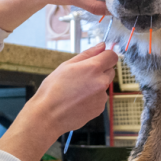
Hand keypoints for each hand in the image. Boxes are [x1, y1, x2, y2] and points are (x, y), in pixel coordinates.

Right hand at [0, 43, 116, 160]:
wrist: (48, 115)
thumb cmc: (53, 90)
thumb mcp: (66, 66)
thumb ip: (87, 54)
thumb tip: (101, 46)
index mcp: (93, 68)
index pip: (112, 56)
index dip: (105, 56)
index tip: (99, 58)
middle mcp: (101, 82)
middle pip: (110, 70)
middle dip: (100, 71)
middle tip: (82, 76)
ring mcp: (102, 97)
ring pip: (104, 85)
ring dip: (96, 85)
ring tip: (77, 90)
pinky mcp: (100, 109)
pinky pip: (100, 98)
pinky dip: (93, 98)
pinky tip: (79, 100)